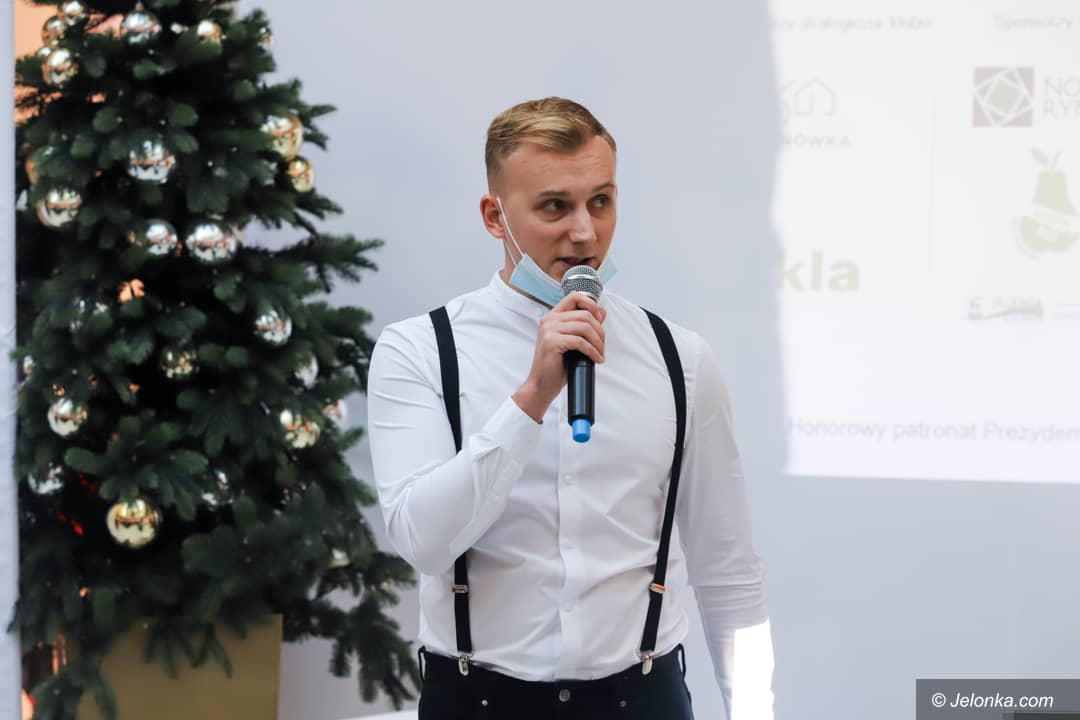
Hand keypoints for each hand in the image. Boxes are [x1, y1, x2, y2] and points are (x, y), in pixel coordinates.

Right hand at [513, 292, 605, 422]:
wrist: (542, 384)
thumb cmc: (555, 365)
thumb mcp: (572, 341)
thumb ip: (584, 325)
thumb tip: (601, 312)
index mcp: (552, 316)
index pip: (575, 297)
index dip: (591, 305)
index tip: (599, 320)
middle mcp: (549, 320)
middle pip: (585, 314)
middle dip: (600, 331)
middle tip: (602, 345)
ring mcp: (549, 330)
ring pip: (585, 327)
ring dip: (598, 342)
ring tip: (600, 353)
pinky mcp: (552, 342)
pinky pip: (581, 342)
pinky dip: (593, 351)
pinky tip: (596, 359)